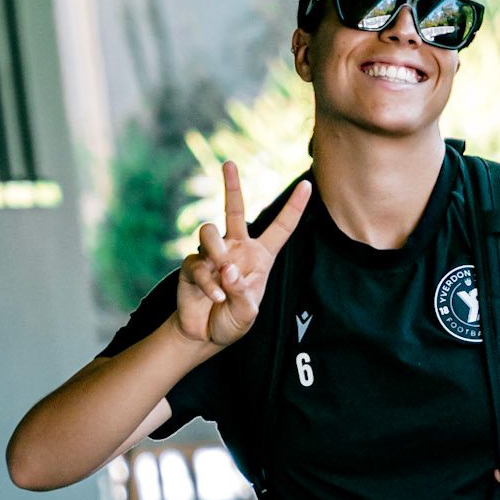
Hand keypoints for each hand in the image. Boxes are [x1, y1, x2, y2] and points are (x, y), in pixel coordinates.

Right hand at [175, 161, 310, 349]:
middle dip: (232, 185)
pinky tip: (215, 297)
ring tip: (223, 270)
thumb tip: (227, 268)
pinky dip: (209, 283)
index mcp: (259, 257)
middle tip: (229, 163)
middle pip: (234, 209)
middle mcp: (236, 249)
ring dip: (216, 250)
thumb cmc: (231, 322)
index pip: (280, 228)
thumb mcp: (247, 314)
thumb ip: (242, 292)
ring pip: (209, 232)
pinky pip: (198, 263)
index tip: (307, 184)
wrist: (203, 336)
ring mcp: (212, 255)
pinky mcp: (192, 266)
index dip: (294, 208)